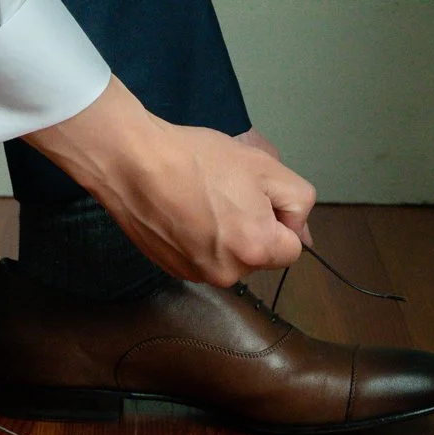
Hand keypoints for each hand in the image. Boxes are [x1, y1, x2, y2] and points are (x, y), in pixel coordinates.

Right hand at [24, 78, 315, 285]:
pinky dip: (197, 239)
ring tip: (199, 199)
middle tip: (225, 191)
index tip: (254, 194)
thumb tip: (302, 233)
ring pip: (229, 257)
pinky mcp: (170, 269)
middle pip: (259, 254)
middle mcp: (227, 273)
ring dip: (224, 235)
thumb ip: (298, 202)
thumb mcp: (264, 166)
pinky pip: (201, 257)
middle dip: (252, 227)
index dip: (280, 218)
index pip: (292, 248)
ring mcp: (195, 274)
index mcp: (256, 250)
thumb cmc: (196, 159)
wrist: (131, 163)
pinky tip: (181, 210)